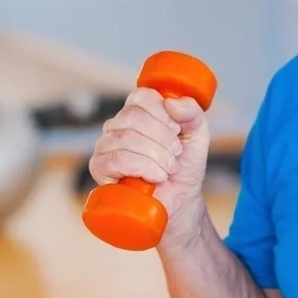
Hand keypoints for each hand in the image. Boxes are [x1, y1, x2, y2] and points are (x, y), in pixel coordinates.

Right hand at [89, 87, 210, 238]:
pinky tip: (156, 177)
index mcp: (138, 110)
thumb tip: (172, 102)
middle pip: (133, 117)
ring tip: (169, 169)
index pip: (142, 96)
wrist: (180, 200)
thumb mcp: (197, 134)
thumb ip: (192, 113)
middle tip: (176, 155)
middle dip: (162, 138)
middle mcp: (117, 124)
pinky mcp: (100, 168)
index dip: (162, 113)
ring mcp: (105, 145)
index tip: (177, 131)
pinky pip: (116, 159)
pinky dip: (142, 167)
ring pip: (126, 138)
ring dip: (156, 155)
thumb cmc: (185, 165)